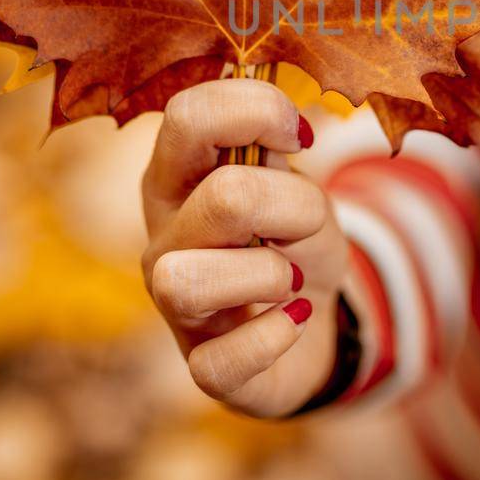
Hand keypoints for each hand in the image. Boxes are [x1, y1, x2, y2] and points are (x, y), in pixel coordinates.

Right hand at [140, 78, 348, 416]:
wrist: (315, 313)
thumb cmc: (292, 237)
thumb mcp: (294, 180)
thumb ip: (275, 146)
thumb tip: (282, 123)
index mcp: (178, 175)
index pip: (188, 115)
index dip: (259, 113)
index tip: (299, 139)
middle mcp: (164, 237)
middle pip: (223, 198)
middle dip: (292, 208)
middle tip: (301, 226)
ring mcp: (174, 306)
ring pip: (191, 283)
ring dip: (267, 276)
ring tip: (287, 279)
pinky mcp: (202, 367)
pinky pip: (221, 362)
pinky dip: (274, 338)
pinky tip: (291, 321)